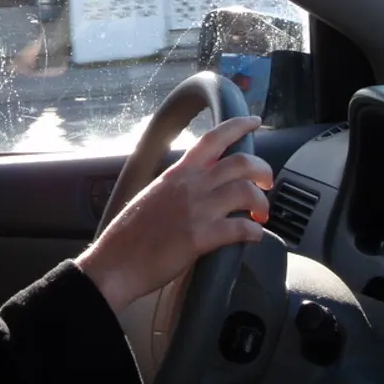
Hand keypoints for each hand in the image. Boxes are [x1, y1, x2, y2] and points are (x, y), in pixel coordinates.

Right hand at [77, 116, 272, 313]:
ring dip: (261, 203)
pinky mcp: (202, 237)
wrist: (116, 262)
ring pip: (245, 191)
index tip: (254, 121)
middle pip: (240, 162)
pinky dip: (255, 232)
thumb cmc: (130, 233)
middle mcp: (190, 185)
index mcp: (178, 172)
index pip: (213, 138)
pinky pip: (241, 228)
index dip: (238, 125)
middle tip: (267, 183)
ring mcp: (197, 210)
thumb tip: (198, 187)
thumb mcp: (154, 195)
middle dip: (263, 170)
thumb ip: (178, 186)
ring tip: (261, 215)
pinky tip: (254, 237)